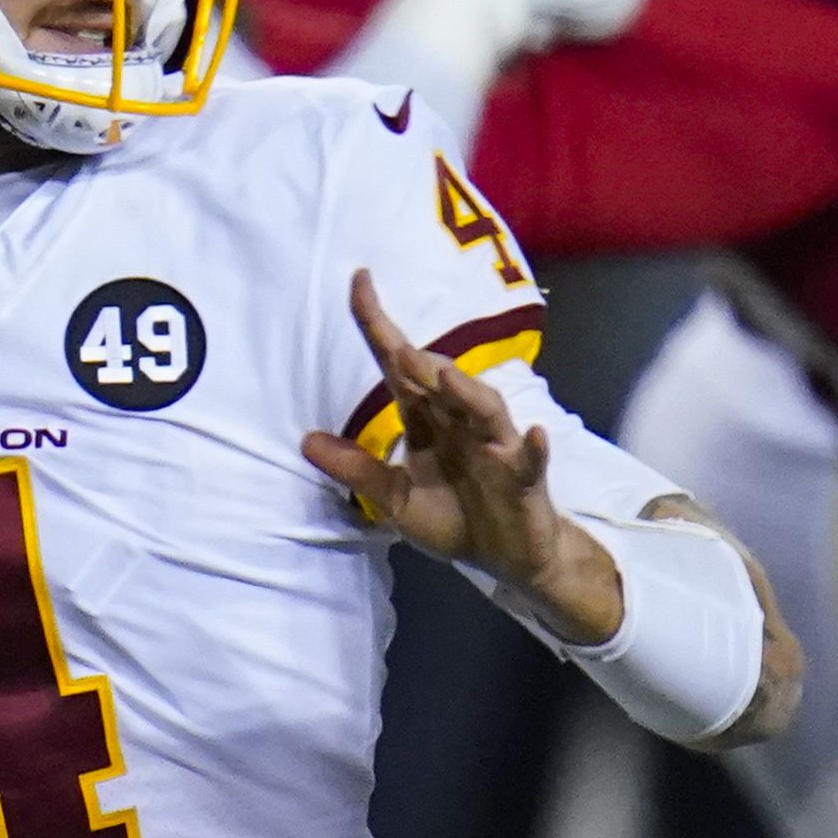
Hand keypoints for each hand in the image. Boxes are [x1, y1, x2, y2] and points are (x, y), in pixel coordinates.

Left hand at [300, 270, 622, 641]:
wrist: (506, 557)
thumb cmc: (454, 518)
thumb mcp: (396, 499)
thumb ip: (357, 470)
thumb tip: (305, 440)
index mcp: (428, 421)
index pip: (399, 367)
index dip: (379, 326)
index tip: (359, 280)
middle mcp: (461, 423)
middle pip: (441, 382)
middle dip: (422, 364)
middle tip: (397, 348)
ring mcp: (497, 447)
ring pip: (485, 409)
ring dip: (467, 392)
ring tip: (445, 378)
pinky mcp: (524, 477)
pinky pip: (530, 458)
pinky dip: (532, 446)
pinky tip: (532, 434)